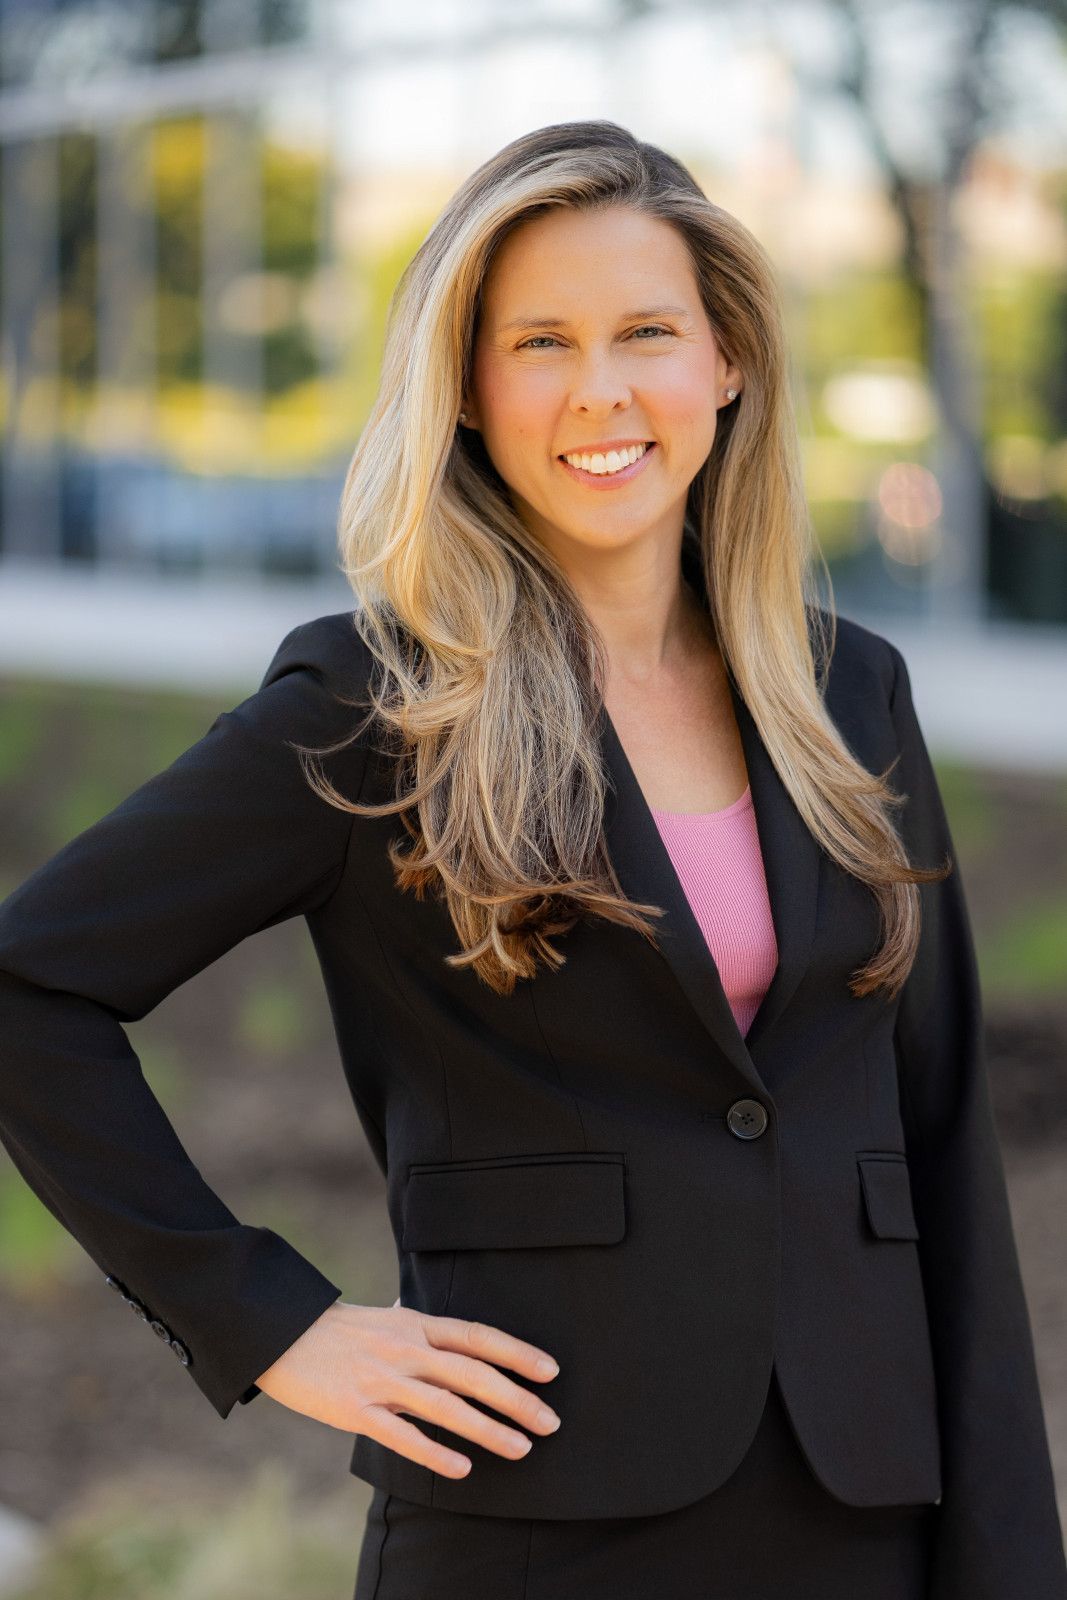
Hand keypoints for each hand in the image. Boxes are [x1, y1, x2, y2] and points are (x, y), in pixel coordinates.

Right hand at [254, 1299, 561, 1476]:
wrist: (282, 1334)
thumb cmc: (340, 1329)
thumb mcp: (386, 1316)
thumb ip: (419, 1323)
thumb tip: (446, 1324)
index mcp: (417, 1324)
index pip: (479, 1337)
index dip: (517, 1353)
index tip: (551, 1372)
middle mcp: (407, 1349)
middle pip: (473, 1374)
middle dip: (516, 1399)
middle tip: (550, 1423)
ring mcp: (383, 1380)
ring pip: (447, 1407)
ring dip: (488, 1429)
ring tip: (521, 1448)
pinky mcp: (357, 1410)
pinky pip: (403, 1435)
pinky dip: (435, 1453)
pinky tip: (463, 1468)